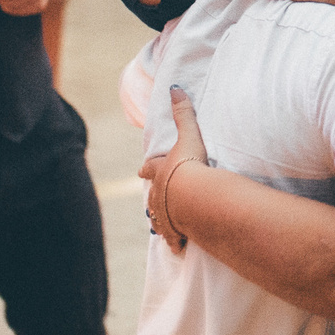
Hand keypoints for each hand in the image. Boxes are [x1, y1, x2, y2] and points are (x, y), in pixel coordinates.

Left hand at [144, 86, 207, 251]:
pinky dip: (175, 241)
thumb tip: (175, 88)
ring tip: (163, 224)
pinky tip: (178, 246)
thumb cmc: (189, 165)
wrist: (193, 197)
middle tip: (154, 197)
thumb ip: (183, 113)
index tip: (142, 170)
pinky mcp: (175, 232)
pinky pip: (174, 238)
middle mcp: (158, 195)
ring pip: (159, 218)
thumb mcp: (188, 136)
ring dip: (161, 220)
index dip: (148, 168)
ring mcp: (165, 215)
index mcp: (159, 171)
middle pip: (152, 195)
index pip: (150, 168)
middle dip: (153, 195)